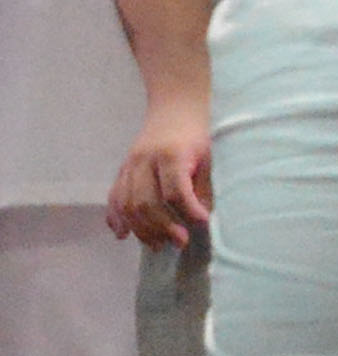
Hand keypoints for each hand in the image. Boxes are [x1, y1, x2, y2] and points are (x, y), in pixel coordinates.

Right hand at [105, 115, 210, 249]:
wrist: (174, 111)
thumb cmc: (196, 136)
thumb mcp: (207, 158)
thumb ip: (202, 188)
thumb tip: (199, 220)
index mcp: (170, 155)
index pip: (174, 191)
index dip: (188, 211)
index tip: (201, 224)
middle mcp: (144, 161)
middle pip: (145, 202)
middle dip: (162, 227)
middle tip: (180, 242)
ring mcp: (128, 166)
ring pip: (126, 204)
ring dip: (141, 229)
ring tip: (157, 245)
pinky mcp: (121, 171)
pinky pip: (113, 198)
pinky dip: (116, 218)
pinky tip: (122, 234)